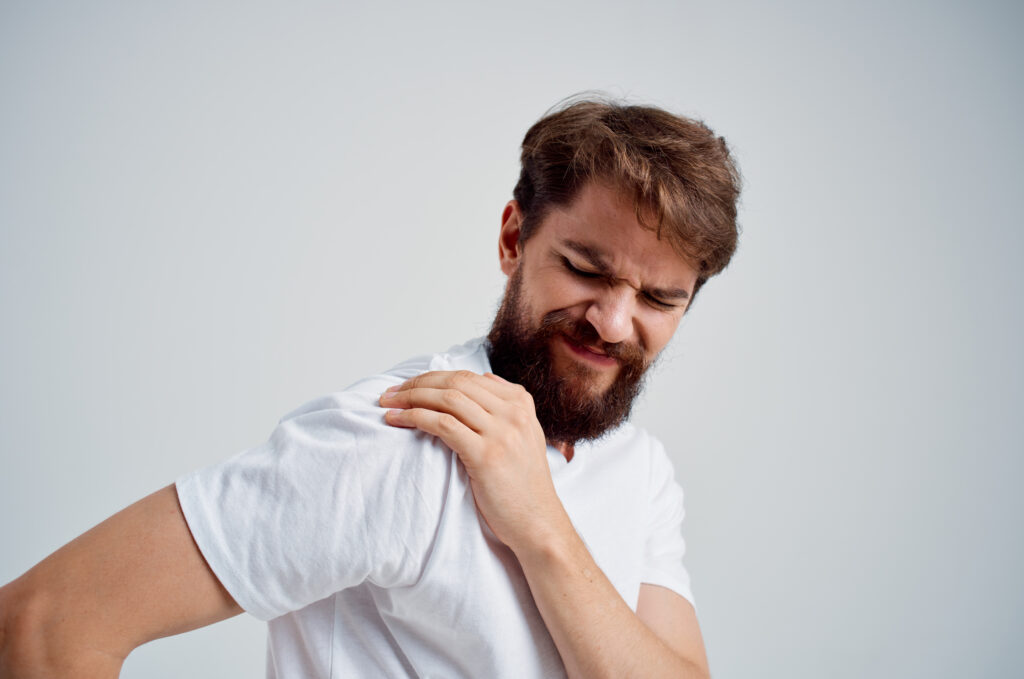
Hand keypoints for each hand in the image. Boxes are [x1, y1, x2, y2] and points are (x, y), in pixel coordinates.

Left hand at [379, 370, 570, 553]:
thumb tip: (483, 377)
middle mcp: (513, 413)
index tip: (409, 386)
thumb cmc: (524, 485)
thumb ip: (507, 406)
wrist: (538, 522)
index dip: (432, 377)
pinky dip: (415, 418)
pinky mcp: (486, 455)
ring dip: (411, 398)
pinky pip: (443, 424)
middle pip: (455, 383)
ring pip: (447, 399)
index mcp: (521, 403)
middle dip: (417, 384)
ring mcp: (501, 433)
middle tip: (391, 393)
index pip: (468, 376)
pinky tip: (397, 421)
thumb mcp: (526, 435)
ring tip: (388, 404)